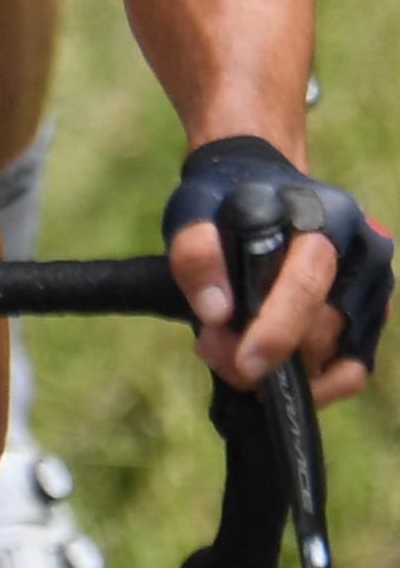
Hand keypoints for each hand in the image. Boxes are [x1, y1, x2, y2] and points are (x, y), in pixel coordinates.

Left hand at [165, 136, 385, 403]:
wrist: (262, 185)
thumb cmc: (225, 201)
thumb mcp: (193, 211)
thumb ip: (196, 254)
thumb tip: (217, 315)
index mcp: (320, 214)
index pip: (306, 283)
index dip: (276, 330)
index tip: (243, 365)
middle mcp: (361, 248)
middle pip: (323, 327)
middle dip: (269, 354)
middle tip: (213, 353)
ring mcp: (374, 282)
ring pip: (338, 353)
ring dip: (287, 371)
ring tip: (231, 356)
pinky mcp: (374, 311)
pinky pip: (353, 366)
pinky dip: (316, 381)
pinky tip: (277, 376)